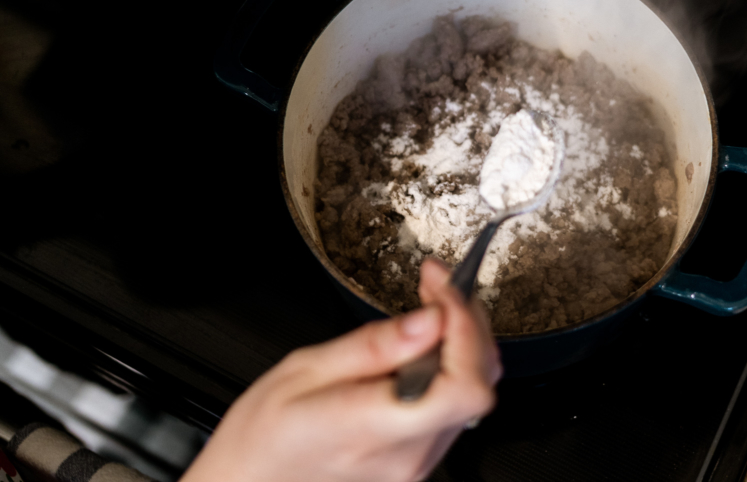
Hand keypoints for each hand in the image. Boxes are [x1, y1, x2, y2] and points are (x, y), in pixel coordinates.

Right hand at [180, 258, 501, 481]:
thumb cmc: (264, 438)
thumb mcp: (305, 371)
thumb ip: (374, 345)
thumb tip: (428, 320)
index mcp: (375, 427)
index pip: (463, 386)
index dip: (466, 330)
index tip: (443, 292)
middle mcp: (408, 454)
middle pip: (479, 384)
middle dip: (467, 322)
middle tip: (438, 285)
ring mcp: (417, 463)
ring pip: (473, 395)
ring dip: (463, 342)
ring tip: (432, 306)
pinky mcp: (418, 462)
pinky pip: (455, 408)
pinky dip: (451, 366)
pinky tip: (425, 344)